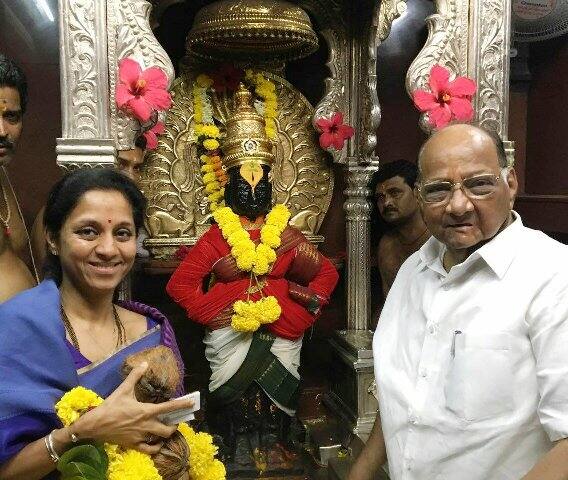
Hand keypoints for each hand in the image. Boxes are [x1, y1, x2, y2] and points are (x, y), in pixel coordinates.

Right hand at [72, 363, 193, 454]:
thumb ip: (135, 376)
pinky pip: (149, 450)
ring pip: (160, 439)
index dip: (182, 405)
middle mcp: (146, 425)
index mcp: (146, 410)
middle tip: (176, 420)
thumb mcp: (123, 389)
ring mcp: (140, 436)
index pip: (168, 407)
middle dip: (175, 424)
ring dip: (166, 435)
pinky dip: (155, 447)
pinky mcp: (134, 445)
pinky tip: (157, 443)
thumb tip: (144, 363)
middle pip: (168, 429)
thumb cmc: (110, 406)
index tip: (192, 403)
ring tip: (167, 429)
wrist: (94, 425)